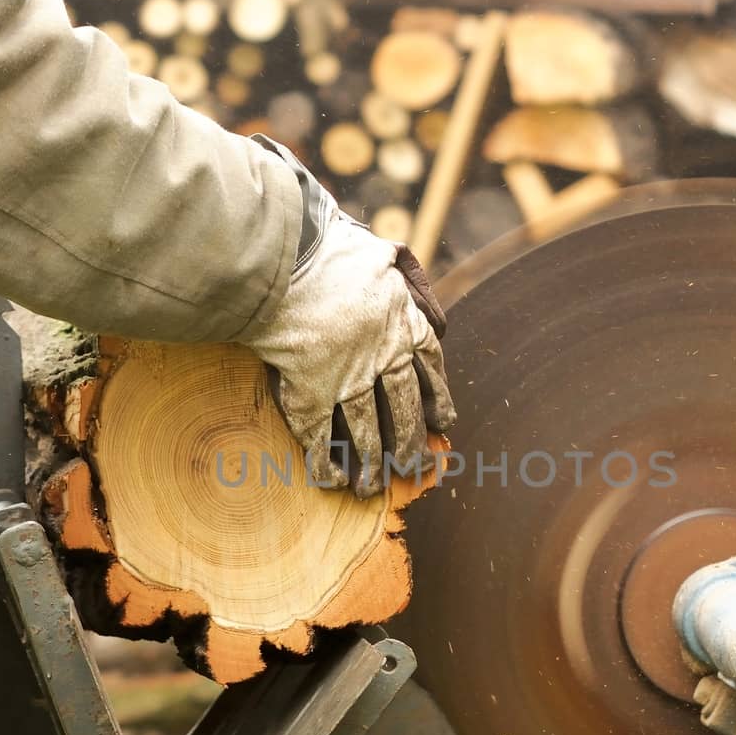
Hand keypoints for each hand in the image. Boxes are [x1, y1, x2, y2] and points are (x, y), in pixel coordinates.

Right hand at [243, 138, 455, 497]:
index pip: (429, 365)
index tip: (446, 420)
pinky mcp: (310, 390)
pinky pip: (320, 434)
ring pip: (367, 430)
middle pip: (404, 408)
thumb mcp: (372, 250)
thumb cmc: (325, 246)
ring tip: (374, 488)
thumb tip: (390, 254)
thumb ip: (386, 262)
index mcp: (402, 321)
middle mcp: (383, 356)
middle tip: (418, 467)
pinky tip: (331, 480)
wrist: (289, 259)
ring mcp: (347, 377)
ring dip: (372, 462)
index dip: (438, 397)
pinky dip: (325, 460)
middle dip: (411, 442)